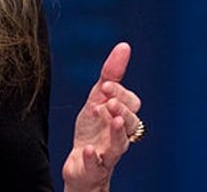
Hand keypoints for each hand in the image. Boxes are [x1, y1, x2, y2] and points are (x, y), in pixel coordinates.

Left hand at [62, 42, 142, 191]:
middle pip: (131, 123)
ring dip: (117, 131)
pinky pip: (97, 164)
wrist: (82, 163)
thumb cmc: (93, 128)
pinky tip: (88, 149)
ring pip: (120, 144)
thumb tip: (124, 46)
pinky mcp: (95, 166)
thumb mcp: (96, 98)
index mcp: (120, 116)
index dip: (120, 93)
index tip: (106, 85)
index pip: (131, 103)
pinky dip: (93, 157)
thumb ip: (110, 75)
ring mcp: (108, 151)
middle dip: (122, 110)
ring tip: (111, 118)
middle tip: (109, 102)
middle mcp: (119, 134)